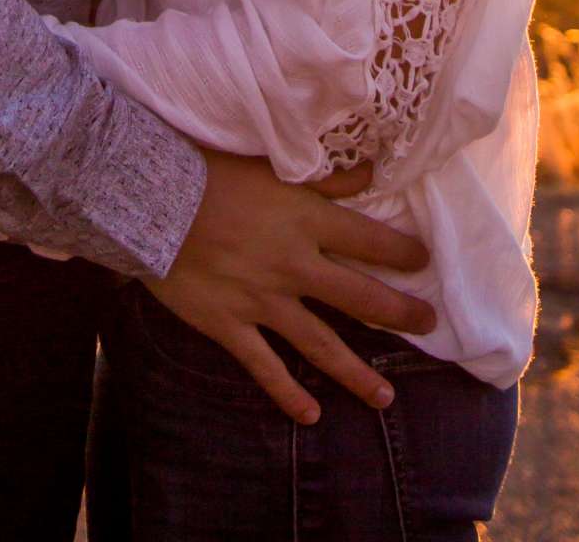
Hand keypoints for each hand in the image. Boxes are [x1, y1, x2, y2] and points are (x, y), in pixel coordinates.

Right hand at [147, 151, 433, 423]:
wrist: (150, 197)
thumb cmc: (208, 169)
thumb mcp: (270, 163)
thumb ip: (324, 175)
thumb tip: (371, 171)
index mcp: (306, 220)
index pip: (369, 241)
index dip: (402, 253)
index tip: (424, 261)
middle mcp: (294, 265)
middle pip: (360, 297)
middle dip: (399, 313)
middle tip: (428, 325)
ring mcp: (263, 301)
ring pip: (321, 344)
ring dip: (356, 373)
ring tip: (385, 397)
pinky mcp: (229, 324)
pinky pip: (265, 367)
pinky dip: (288, 393)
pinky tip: (311, 415)